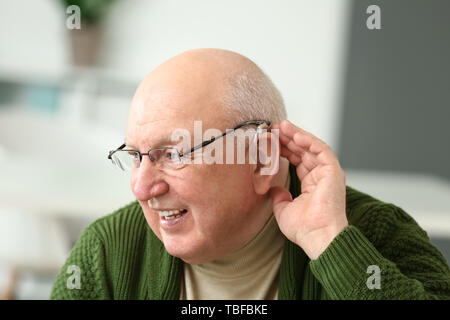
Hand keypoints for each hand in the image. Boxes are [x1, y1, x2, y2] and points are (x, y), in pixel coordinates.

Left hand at [270, 120, 347, 259]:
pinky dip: (309, 141)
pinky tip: (295, 134)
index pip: (297, 160)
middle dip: (289, 138)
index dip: (284, 149)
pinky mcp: (333, 171)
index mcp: (311, 184)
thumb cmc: (304, 228)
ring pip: (312, 147)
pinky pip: (321, 150)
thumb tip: (274, 189)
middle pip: (304, 151)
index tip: (271, 141)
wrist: (317, 236)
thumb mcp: (283, 209)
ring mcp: (328, 173)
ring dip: (297, 135)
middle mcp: (321, 176)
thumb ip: (279, 196)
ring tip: (282, 126)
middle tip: (275, 128)